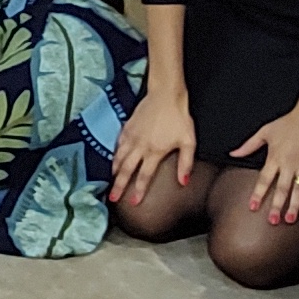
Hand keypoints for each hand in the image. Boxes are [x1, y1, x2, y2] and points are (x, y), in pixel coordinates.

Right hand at [109, 90, 198, 204]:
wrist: (166, 95)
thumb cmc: (179, 118)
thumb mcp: (188, 142)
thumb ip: (185, 163)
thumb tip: (183, 182)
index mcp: (154, 152)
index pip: (144, 176)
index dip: (138, 190)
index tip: (133, 202)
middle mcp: (139, 146)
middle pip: (126, 170)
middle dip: (118, 185)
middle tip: (112, 198)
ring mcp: (131, 136)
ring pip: (119, 157)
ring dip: (114, 171)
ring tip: (110, 180)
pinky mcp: (127, 127)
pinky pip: (118, 145)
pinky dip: (114, 154)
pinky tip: (114, 159)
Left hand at [237, 99, 298, 224]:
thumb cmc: (289, 120)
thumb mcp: (265, 131)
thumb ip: (248, 145)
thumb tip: (233, 153)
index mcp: (275, 157)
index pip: (264, 180)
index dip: (258, 194)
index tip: (253, 207)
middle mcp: (290, 164)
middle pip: (282, 189)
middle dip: (276, 206)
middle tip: (272, 221)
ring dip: (295, 205)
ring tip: (291, 219)